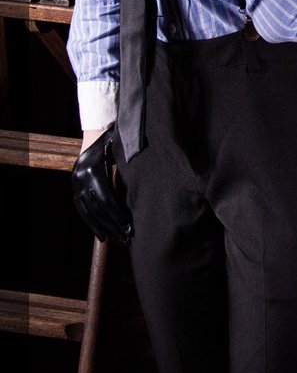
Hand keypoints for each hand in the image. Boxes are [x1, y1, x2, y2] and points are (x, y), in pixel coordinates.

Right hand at [72, 126, 132, 245]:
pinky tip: (102, 236)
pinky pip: (82, 211)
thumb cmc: (116, 140)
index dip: (118, 215)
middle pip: (98, 209)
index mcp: (92, 168)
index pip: (106, 198)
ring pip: (89, 213)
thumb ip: (130, 157)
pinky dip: (92, 225)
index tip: (130, 226)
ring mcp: (75, 184)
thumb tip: (147, 169)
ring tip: (118, 240)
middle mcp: (80, 178)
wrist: (95, 132)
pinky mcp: (74, 188)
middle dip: (113, 225)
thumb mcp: (121, 146)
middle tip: (127, 238)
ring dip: (104, 229)